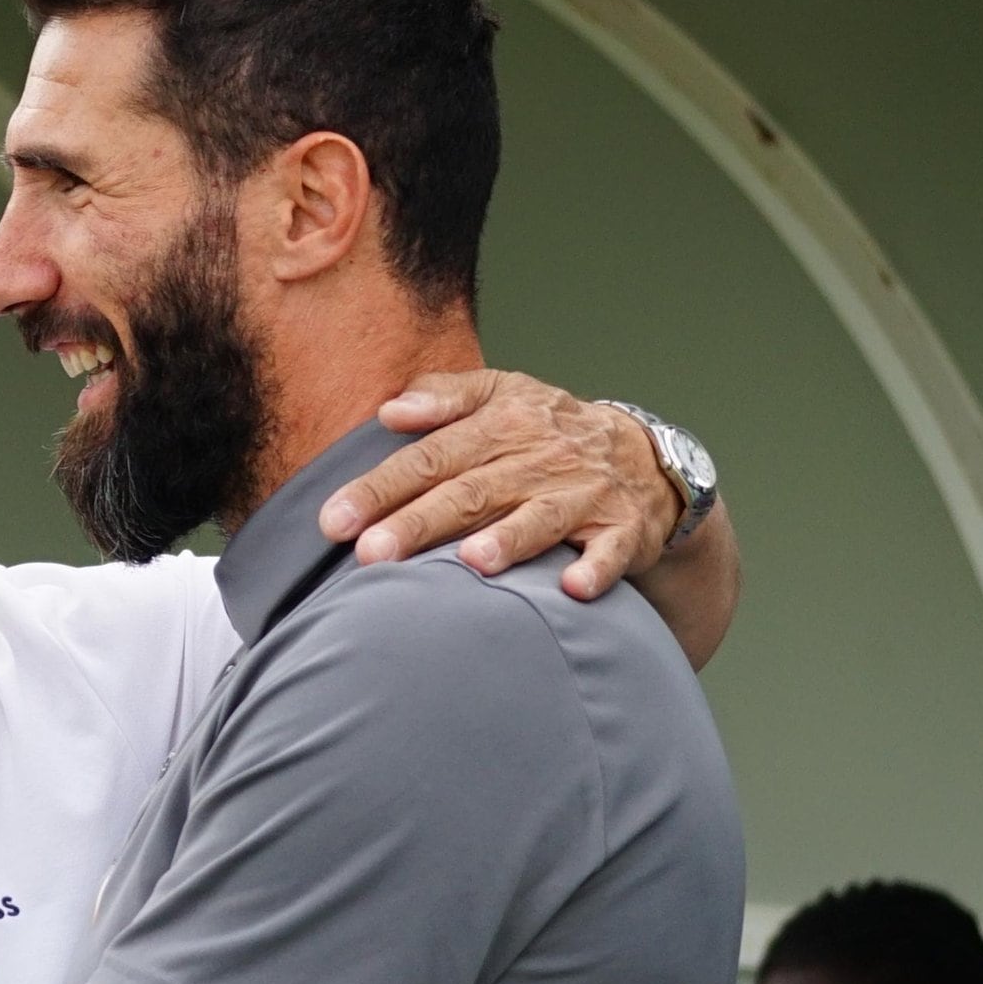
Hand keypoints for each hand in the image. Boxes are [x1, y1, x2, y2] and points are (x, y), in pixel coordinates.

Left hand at [319, 369, 683, 600]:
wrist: (647, 459)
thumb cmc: (551, 431)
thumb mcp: (503, 395)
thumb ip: (446, 397)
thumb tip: (389, 410)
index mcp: (501, 426)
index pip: (430, 458)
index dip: (381, 487)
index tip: (335, 519)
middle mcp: (539, 459)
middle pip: (471, 493)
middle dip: (420, 522)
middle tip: (372, 553)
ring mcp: (583, 495)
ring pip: (539, 518)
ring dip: (509, 539)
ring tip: (469, 562)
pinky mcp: (622, 530)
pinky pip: (610, 551)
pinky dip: (595, 568)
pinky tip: (571, 588)